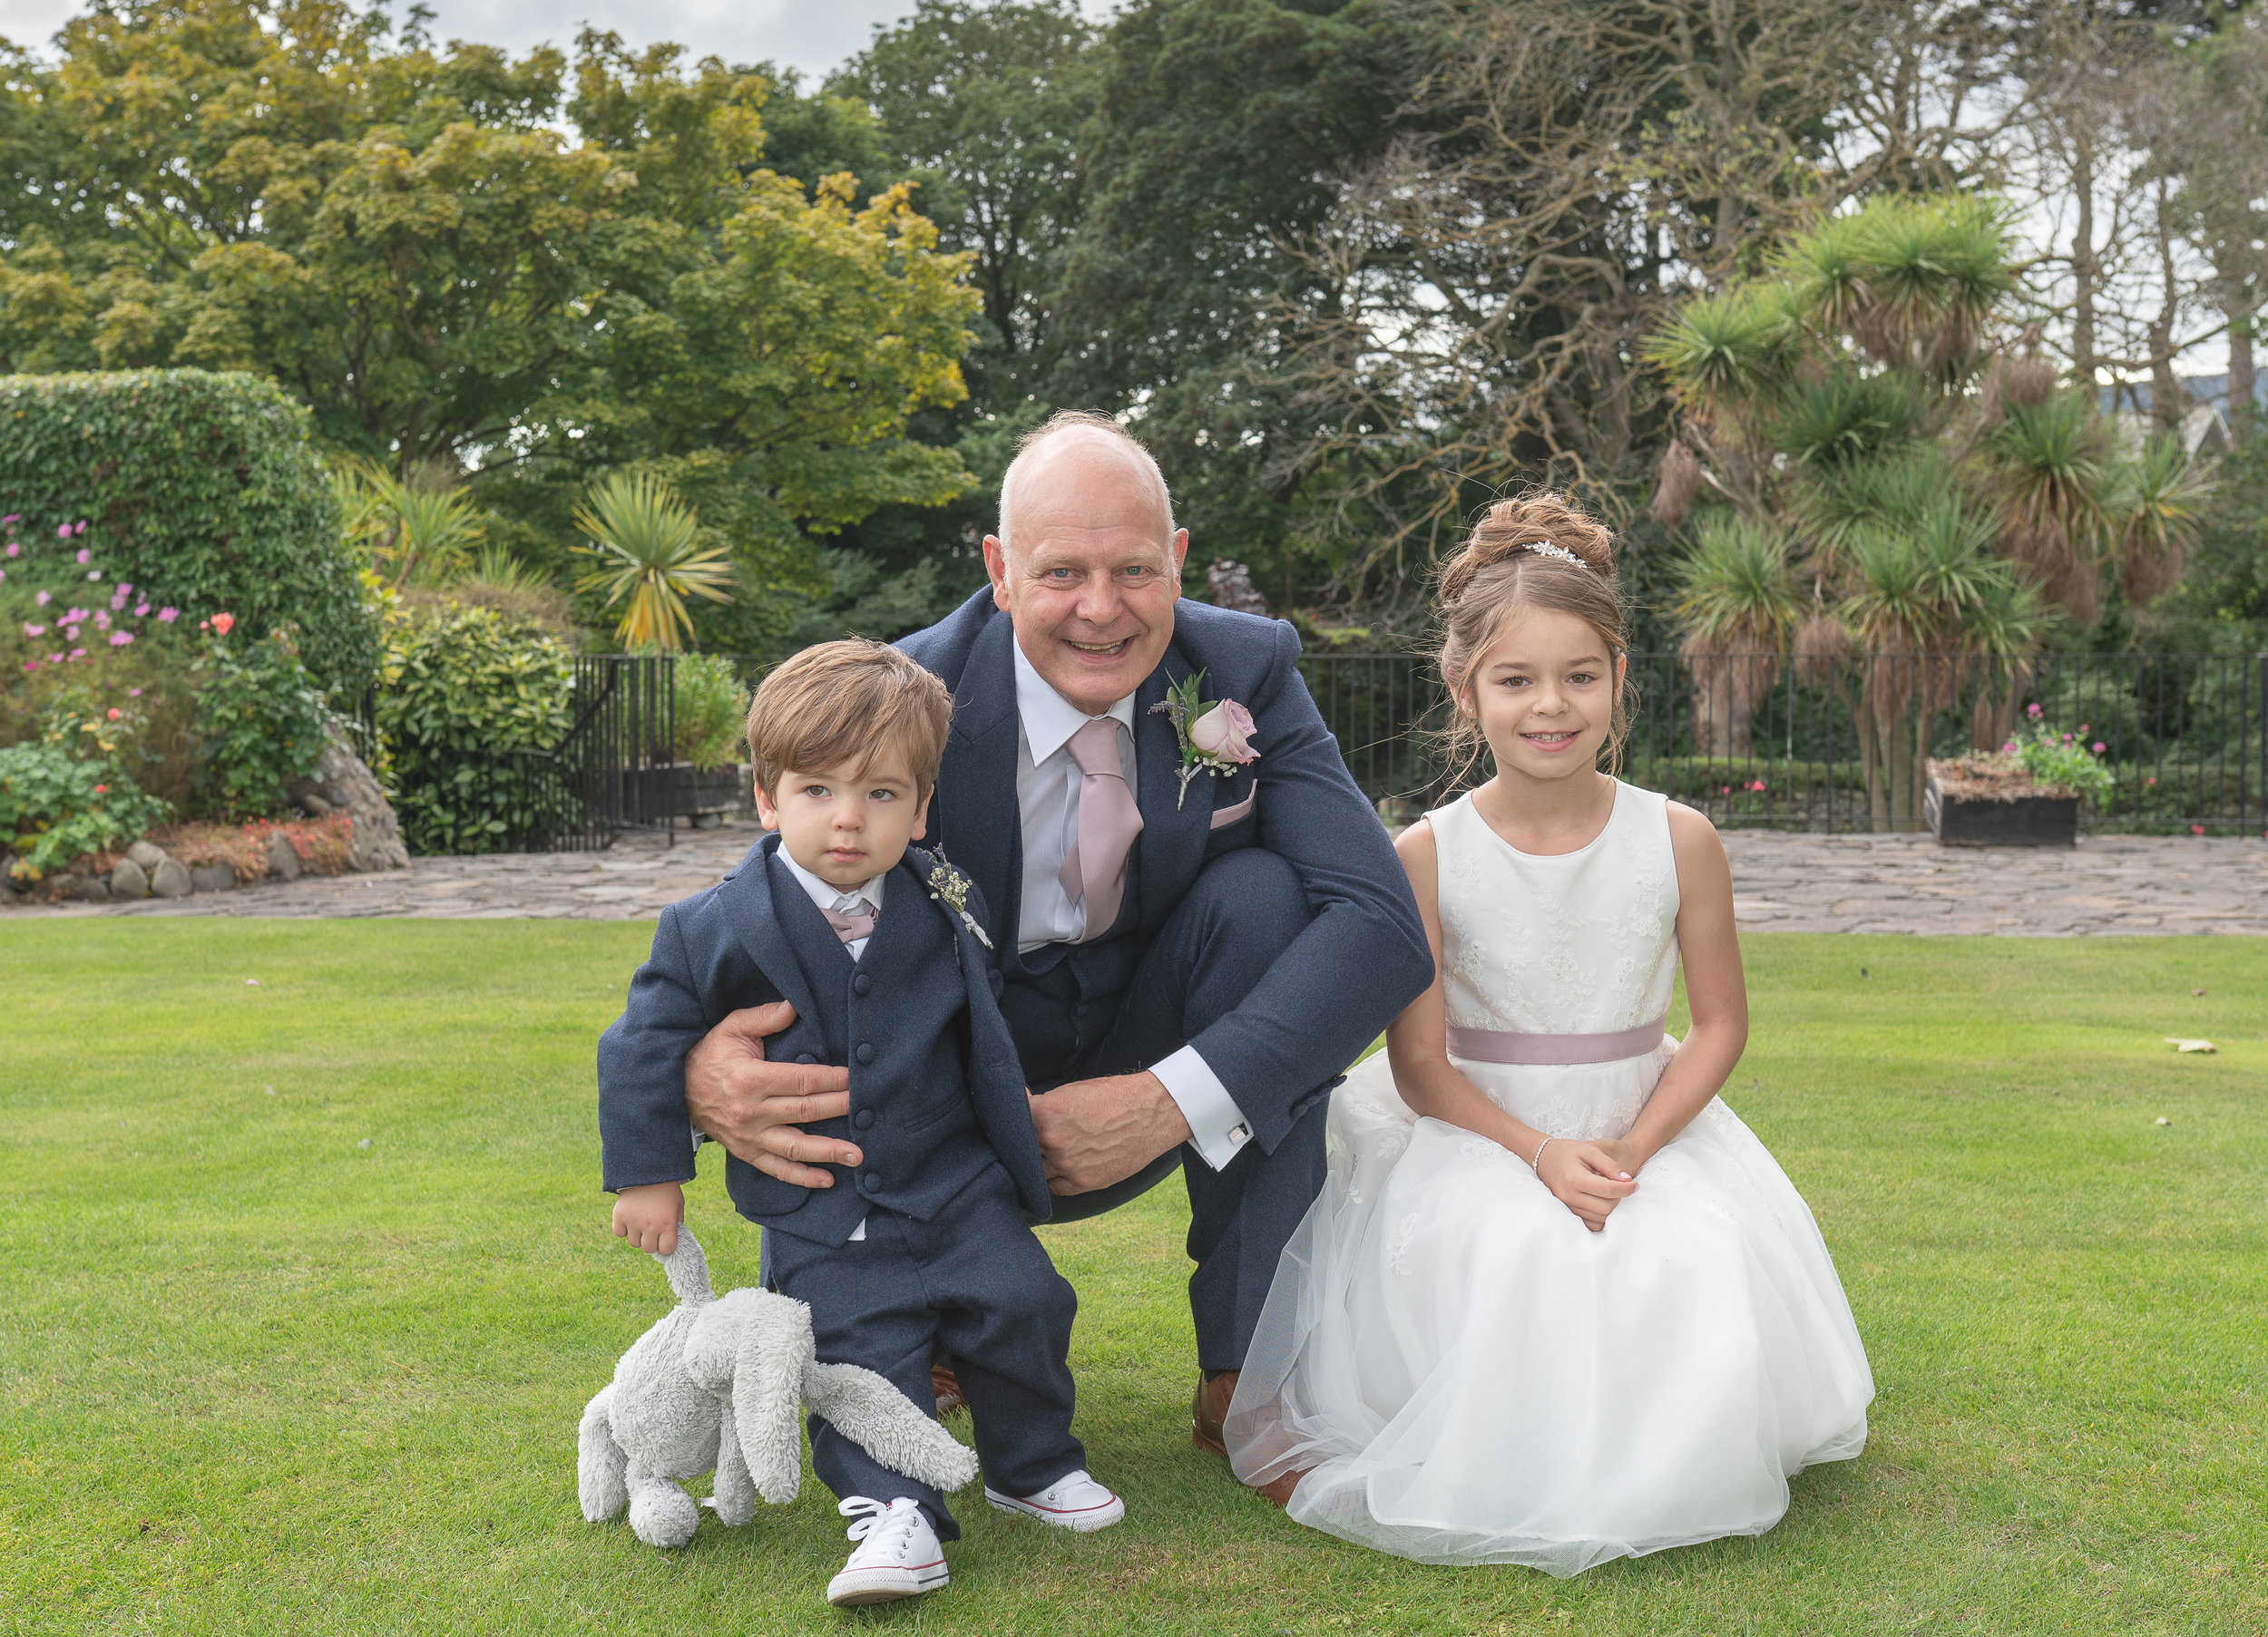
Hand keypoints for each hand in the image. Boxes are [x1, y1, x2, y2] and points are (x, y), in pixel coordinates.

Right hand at [612, 1182, 683, 1254]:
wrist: (648, 1170)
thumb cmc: (666, 1189)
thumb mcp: (678, 1204)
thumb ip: (676, 1223)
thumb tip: (670, 1240)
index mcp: (668, 1224)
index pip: (666, 1249)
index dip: (666, 1246)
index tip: (664, 1239)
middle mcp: (650, 1226)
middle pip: (649, 1249)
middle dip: (651, 1242)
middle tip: (652, 1231)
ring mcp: (634, 1222)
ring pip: (633, 1243)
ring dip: (637, 1236)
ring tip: (641, 1222)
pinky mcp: (619, 1216)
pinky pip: (619, 1233)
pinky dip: (623, 1229)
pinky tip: (629, 1219)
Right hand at [683, 1001, 857, 1187]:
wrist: (674, 1088)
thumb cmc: (710, 1054)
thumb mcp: (732, 1028)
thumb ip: (764, 1018)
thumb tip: (794, 1006)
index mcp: (751, 1079)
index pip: (802, 1081)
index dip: (831, 1080)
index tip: (854, 1077)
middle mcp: (751, 1112)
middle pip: (806, 1112)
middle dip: (840, 1109)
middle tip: (868, 1108)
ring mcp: (749, 1136)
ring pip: (796, 1148)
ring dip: (829, 1152)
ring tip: (858, 1155)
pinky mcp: (745, 1152)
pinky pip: (776, 1168)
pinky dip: (802, 1178)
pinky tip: (827, 1180)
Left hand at [1027, 1071, 1192, 1195]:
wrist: (1151, 1113)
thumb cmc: (1115, 1096)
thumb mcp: (1073, 1091)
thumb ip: (1046, 1106)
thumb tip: (1026, 1112)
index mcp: (1046, 1113)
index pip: (1015, 1119)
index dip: (1016, 1116)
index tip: (1019, 1116)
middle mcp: (1052, 1141)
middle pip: (1024, 1147)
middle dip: (1029, 1140)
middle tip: (1037, 1135)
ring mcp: (1067, 1164)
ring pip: (1037, 1169)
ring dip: (1041, 1161)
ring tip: (1051, 1151)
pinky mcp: (1083, 1182)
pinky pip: (1056, 1187)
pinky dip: (1056, 1179)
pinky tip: (1062, 1168)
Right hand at [1536, 1139, 1636, 1232]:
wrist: (1543, 1158)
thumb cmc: (1568, 1151)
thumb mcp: (1590, 1150)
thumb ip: (1610, 1165)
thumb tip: (1628, 1181)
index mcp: (1574, 1178)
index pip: (1608, 1190)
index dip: (1627, 1189)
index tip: (1636, 1184)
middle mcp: (1568, 1196)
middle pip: (1606, 1207)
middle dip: (1620, 1198)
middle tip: (1623, 1187)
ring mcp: (1566, 1206)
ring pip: (1600, 1218)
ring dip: (1612, 1207)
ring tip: (1612, 1193)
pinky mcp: (1567, 1212)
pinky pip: (1591, 1224)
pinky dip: (1601, 1217)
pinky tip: (1603, 1203)